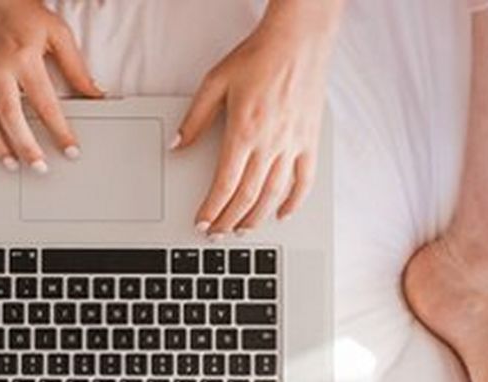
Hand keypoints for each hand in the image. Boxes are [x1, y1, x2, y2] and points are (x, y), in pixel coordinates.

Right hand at [0, 0, 102, 171]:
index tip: (70, 151)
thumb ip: (75, 66)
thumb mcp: (56, 31)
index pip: (45, 104)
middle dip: (27, 146)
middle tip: (40, 168)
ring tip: (11, 164)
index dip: (60, 131)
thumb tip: (95, 93)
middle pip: (12, 116)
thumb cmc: (18, 6)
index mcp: (24, 56)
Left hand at [174, 1, 342, 236]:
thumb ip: (195, 119)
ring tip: (242, 231)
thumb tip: (177, 145)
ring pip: (273, 194)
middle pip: (247, 196)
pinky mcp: (310, 141)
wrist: (298, 40)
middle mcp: (269, 143)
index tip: (202, 223)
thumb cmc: (258, 57)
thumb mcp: (215, 83)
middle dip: (229, 220)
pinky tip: (282, 214)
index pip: (225, 183)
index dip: (212, 208)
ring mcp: (292, 145)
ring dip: (256, 217)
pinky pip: (304, 180)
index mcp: (243, 132)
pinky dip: (294, 201)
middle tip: (217, 234)